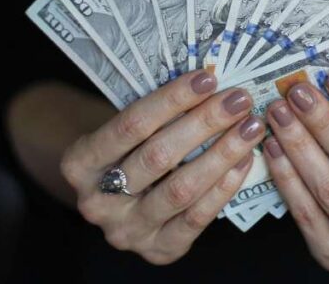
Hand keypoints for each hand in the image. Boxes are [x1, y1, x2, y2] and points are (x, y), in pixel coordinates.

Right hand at [60, 70, 265, 264]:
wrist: (116, 201)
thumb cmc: (125, 152)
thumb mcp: (124, 130)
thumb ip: (155, 114)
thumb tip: (209, 84)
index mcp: (79, 163)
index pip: (131, 125)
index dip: (172, 99)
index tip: (207, 78)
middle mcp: (97, 202)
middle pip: (158, 156)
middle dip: (204, 124)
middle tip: (238, 100)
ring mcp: (127, 231)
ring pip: (180, 189)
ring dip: (222, 154)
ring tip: (249, 127)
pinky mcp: (158, 250)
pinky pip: (197, 218)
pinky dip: (224, 186)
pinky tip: (243, 160)